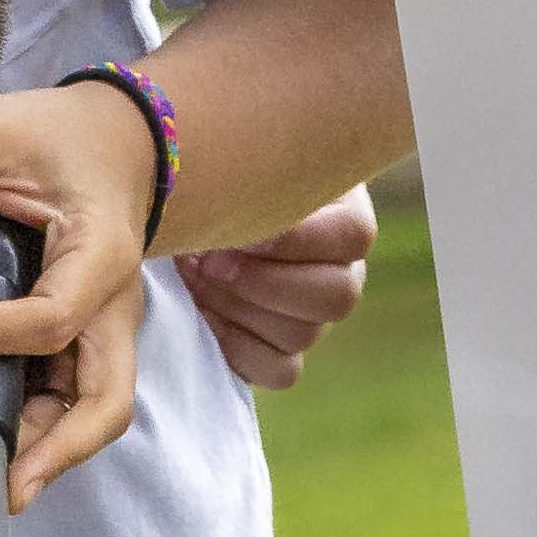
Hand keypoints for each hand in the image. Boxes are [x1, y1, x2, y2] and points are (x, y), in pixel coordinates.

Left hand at [0, 72, 165, 498]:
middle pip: (102, 401)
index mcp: (100, 253)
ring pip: (85, 414)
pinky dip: (15, 429)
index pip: (51, 319)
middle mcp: (113, 305)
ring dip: (31, 451)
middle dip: (52, 450)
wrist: (112, 145)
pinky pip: (57, 401)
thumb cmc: (55, 139)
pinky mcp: (80, 345)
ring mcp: (102, 332)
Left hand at [177, 189, 379, 391]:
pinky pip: (281, 371)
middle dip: (263, 282)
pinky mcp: (282, 353)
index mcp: (341, 214)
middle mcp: (340, 270)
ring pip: (304, 333)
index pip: (354, 236)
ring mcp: (314, 317)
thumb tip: (250, 220)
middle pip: (337, 296)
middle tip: (210, 261)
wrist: (182, 213)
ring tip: (195, 277)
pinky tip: (204, 314)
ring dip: (239, 308)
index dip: (298, 240)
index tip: (243, 228)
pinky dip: (237, 347)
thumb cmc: (212, 179)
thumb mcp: (235, 165)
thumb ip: (252, 179)